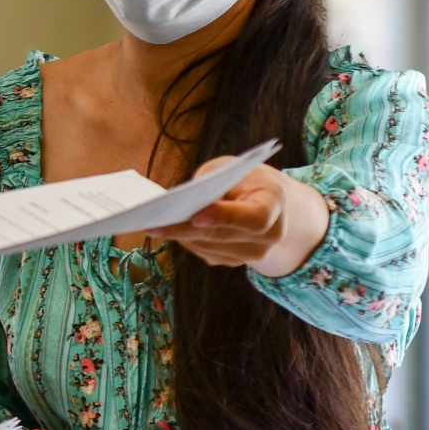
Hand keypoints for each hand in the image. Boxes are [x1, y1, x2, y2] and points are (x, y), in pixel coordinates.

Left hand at [146, 159, 329, 277]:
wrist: (265, 199)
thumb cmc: (243, 177)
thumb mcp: (229, 168)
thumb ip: (211, 184)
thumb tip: (181, 205)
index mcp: (274, 205)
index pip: (254, 218)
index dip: (226, 218)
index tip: (196, 216)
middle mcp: (270, 235)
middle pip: (224, 236)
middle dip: (186, 230)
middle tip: (153, 224)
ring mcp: (253, 253)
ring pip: (211, 248)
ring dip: (181, 237)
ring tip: (153, 225)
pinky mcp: (234, 261)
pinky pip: (206, 253)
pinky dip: (186, 241)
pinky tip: (168, 230)